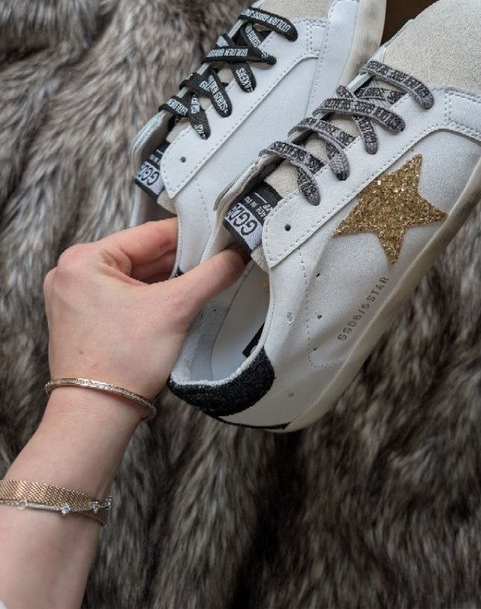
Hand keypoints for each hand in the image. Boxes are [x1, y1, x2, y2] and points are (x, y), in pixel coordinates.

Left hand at [43, 219, 244, 400]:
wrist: (96, 416)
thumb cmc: (121, 363)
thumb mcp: (176, 308)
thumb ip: (211, 275)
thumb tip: (236, 255)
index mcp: (83, 259)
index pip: (149, 235)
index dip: (189, 234)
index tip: (218, 234)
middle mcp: (72, 273)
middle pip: (142, 255)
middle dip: (181, 260)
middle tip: (218, 259)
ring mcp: (75, 297)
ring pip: (135, 276)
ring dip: (168, 280)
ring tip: (203, 280)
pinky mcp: (83, 318)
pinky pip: (125, 294)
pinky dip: (152, 296)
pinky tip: (179, 301)